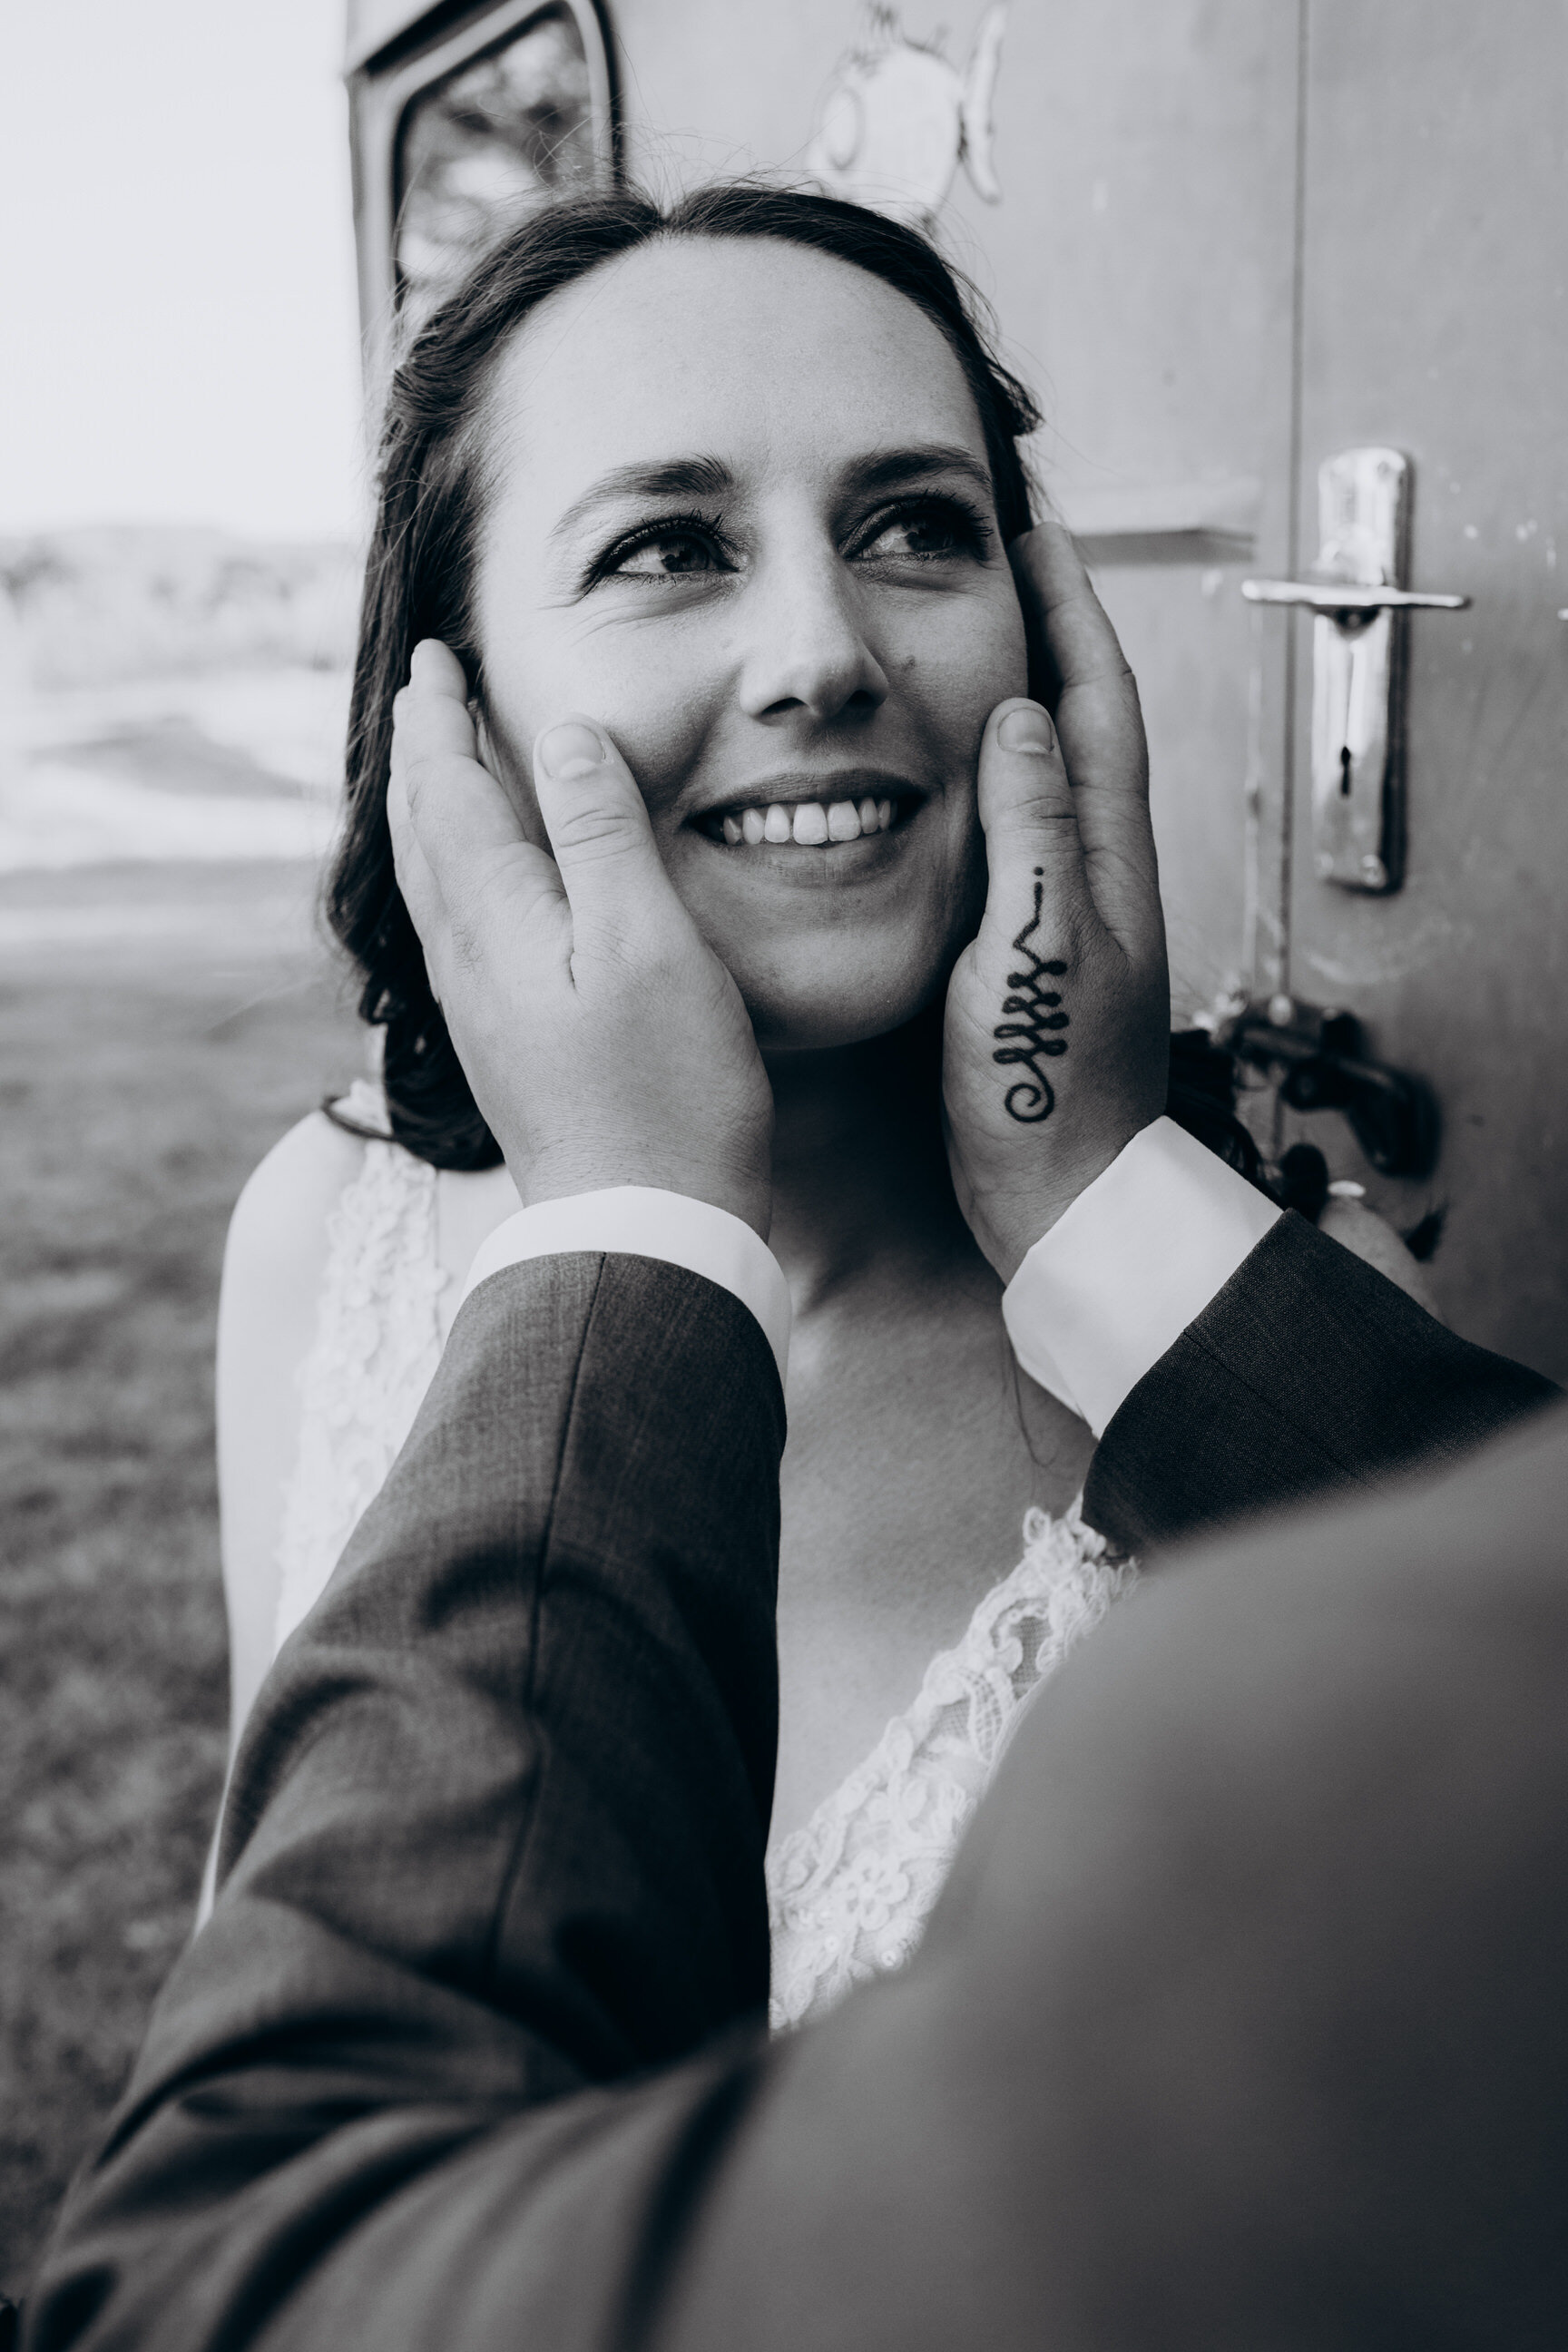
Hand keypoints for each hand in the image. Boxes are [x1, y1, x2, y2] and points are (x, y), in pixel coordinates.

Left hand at [388, 641, 774, 1237]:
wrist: (645, 1233)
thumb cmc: (665, 1092)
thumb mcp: (649, 945)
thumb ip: (601, 833)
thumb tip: (563, 734)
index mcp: (493, 922)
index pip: (443, 791)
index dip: (438, 720)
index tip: (435, 659)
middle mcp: (466, 963)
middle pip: (420, 834)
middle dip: (420, 756)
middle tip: (426, 695)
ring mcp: (480, 1012)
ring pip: (431, 885)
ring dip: (430, 812)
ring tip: (440, 769)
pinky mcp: (505, 1048)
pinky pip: (457, 928)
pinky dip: (456, 873)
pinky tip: (483, 888)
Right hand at [942, 523, 1169, 1282]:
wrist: (1062, 1198)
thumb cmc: (1051, 1090)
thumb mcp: (1032, 950)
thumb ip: (1031, 832)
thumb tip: (1020, 714)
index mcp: (1106, 857)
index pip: (1095, 696)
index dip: (1067, 605)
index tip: (1029, 526)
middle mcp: (1095, 867)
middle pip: (1076, 715)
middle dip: (1042, 625)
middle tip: (989, 557)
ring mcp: (1064, 906)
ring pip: (1042, 767)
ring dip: (1008, 689)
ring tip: (952, 634)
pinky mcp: (1027, 945)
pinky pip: (1010, 826)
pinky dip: (981, 774)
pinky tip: (931, 774)